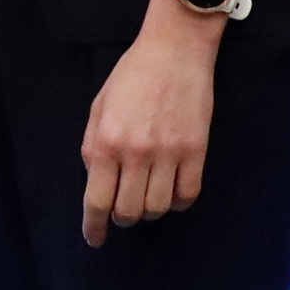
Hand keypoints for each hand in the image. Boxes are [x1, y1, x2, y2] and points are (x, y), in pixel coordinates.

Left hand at [79, 0, 223, 245]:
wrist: (175, 50)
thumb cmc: (132, 75)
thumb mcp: (99, 105)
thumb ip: (93, 144)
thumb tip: (95, 180)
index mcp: (106, 141)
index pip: (97, 200)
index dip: (94, 227)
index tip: (94, 239)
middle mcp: (136, 153)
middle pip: (128, 212)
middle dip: (121, 218)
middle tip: (121, 208)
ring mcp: (169, 154)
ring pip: (157, 208)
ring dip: (148, 209)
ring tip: (145, 194)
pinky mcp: (196, 152)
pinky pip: (187, 196)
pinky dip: (176, 201)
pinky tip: (170, 190)